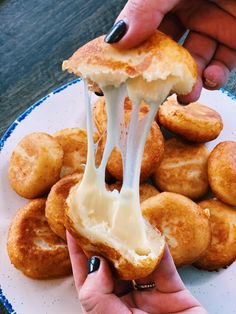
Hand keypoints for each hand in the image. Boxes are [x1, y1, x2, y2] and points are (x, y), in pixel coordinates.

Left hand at [67, 232, 206, 313]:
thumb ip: (98, 297)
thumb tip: (95, 262)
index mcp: (107, 311)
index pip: (88, 279)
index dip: (79, 254)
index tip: (72, 230)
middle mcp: (125, 303)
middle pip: (113, 265)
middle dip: (107, 242)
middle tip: (101, 218)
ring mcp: (149, 296)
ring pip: (138, 261)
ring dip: (132, 242)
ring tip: (124, 220)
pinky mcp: (174, 291)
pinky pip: (164, 265)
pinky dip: (158, 249)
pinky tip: (150, 235)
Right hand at [105, 0, 235, 102]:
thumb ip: (145, 8)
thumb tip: (115, 39)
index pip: (144, 29)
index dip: (133, 52)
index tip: (125, 75)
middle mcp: (191, 10)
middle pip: (169, 51)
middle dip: (163, 75)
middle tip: (156, 93)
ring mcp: (216, 27)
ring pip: (194, 63)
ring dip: (189, 82)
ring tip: (185, 94)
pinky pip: (221, 66)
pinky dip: (215, 77)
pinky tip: (211, 77)